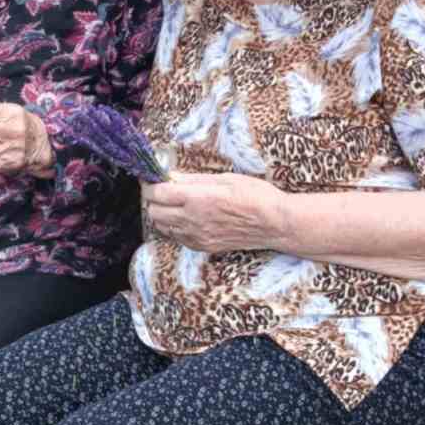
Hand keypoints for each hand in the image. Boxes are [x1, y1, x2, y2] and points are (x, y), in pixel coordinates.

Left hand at [141, 170, 284, 252]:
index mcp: (197, 199)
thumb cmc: (255, 195)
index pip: (157, 193)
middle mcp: (192, 220)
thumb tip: (171, 177)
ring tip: (175, 204)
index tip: (152, 179)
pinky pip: (176, 237)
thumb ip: (194, 180)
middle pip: (153, 212)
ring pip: (162, 227)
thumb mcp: (225, 178)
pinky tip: (187, 218)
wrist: (274, 224)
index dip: (150, 184)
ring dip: (162, 214)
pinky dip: (174, 227)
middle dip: (154, 200)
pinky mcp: (203, 247)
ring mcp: (196, 236)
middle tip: (164, 190)